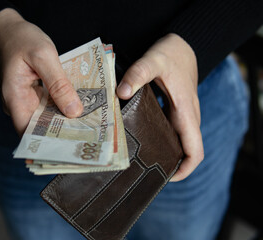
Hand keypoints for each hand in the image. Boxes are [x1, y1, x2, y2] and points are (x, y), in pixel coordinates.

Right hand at [0, 8, 82, 135]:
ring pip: (45, 118)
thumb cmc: (23, 39)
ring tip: (86, 127)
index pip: (28, 133)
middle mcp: (17, 104)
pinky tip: (77, 109)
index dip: (48, 143)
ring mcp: (24, 101)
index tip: (70, 147)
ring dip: (63, 121)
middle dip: (61, 134)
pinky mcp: (32, 96)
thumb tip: (73, 111)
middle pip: (39, 128)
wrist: (10, 30)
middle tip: (86, 138)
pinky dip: (61, 108)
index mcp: (14, 97)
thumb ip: (58, 83)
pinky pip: (47, 106)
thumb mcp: (44, 56)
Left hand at [117, 33, 203, 181]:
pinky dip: (161, 140)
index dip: (185, 169)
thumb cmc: (170, 53)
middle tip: (142, 171)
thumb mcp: (153, 60)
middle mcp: (187, 118)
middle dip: (170, 164)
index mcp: (187, 112)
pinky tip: (140, 138)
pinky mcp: (175, 111)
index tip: (167, 177)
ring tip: (138, 160)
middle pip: (185, 151)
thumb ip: (138, 74)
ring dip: (165, 153)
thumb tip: (121, 93)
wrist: (182, 45)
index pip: (195, 150)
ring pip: (178, 142)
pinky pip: (172, 132)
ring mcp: (182, 115)